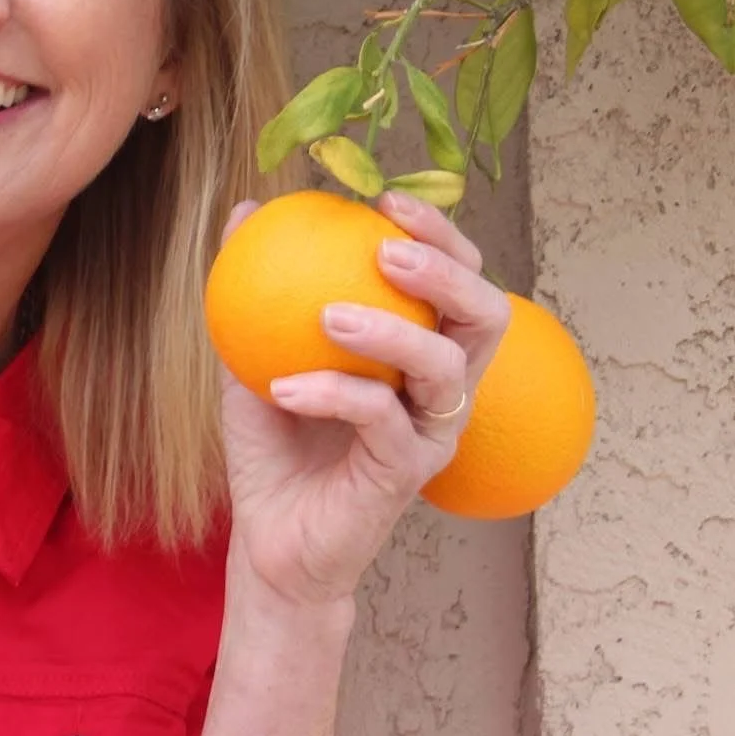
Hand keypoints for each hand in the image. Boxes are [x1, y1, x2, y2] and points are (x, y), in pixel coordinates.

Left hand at [215, 189, 511, 609]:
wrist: (268, 536)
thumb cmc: (273, 442)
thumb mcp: (252, 351)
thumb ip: (256, 285)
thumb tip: (248, 209)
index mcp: (421, 348)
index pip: (458, 277)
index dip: (440, 232)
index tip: (385, 199)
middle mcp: (442, 387)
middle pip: (486, 313)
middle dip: (447, 270)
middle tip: (384, 250)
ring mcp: (431, 431)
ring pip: (446, 365)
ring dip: (389, 331)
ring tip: (328, 315)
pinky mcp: (408, 473)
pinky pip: (383, 418)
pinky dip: (333, 392)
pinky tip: (283, 386)